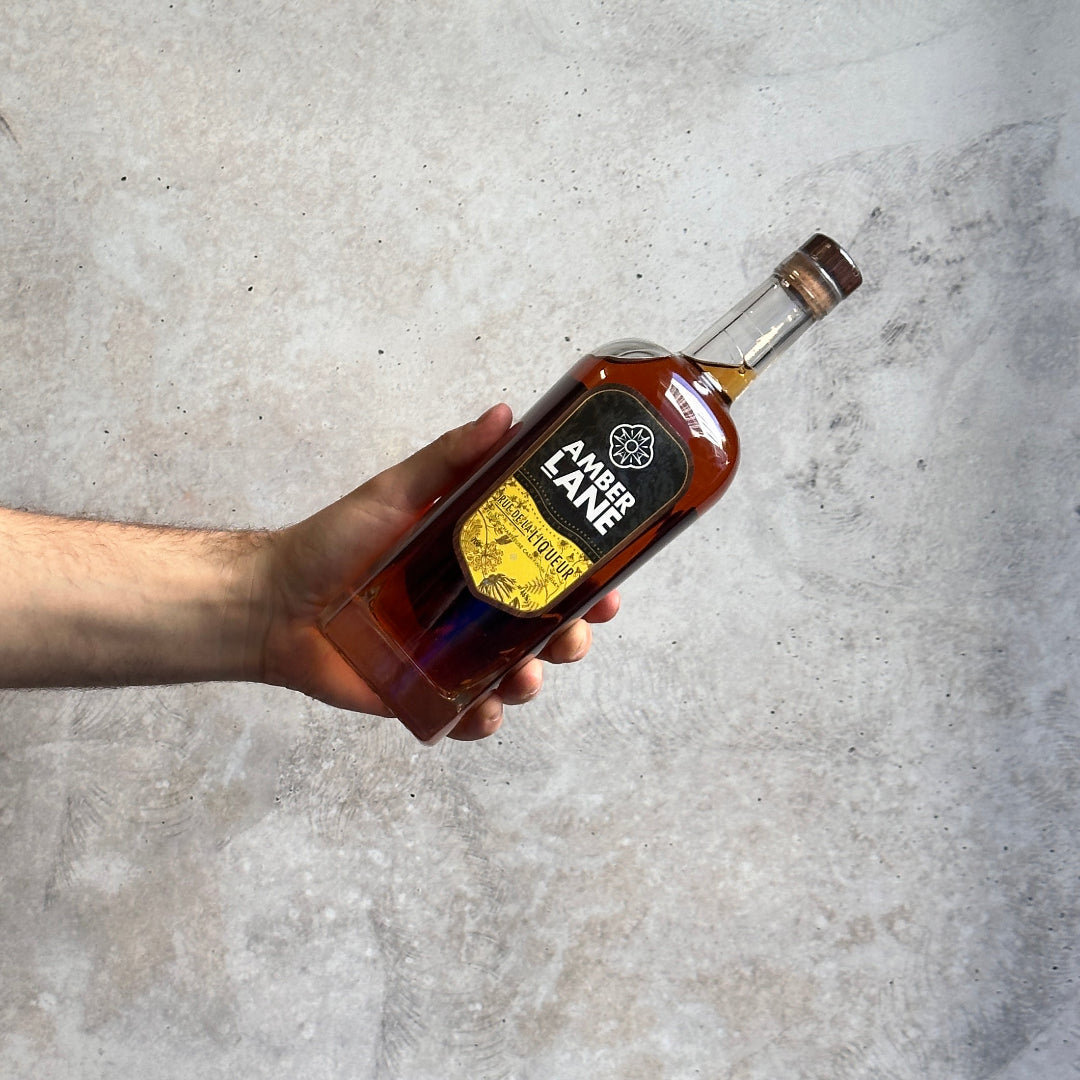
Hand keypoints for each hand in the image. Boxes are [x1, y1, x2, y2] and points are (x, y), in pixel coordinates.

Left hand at [255, 405, 619, 739]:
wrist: (274, 602)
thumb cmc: (333, 542)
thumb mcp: (396, 492)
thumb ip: (449, 457)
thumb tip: (504, 412)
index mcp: (478, 562)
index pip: (549, 571)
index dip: (588, 580)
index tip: (612, 583)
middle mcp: (473, 610)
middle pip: (545, 629)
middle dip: (571, 637)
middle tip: (570, 635)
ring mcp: (451, 656)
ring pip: (515, 676)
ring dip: (533, 681)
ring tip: (522, 676)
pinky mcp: (422, 696)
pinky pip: (466, 715)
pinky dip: (482, 721)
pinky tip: (483, 712)